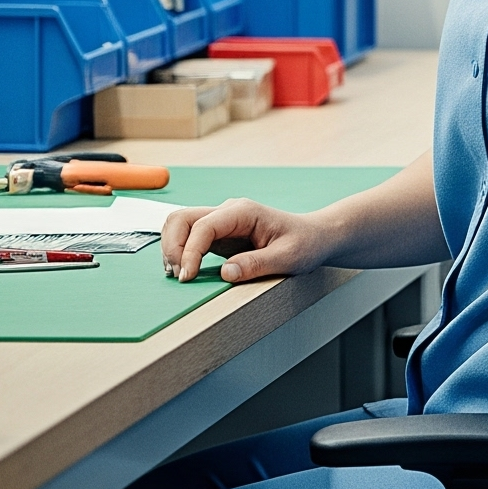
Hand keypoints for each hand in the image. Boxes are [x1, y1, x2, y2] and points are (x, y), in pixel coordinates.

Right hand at [161, 197, 339, 282]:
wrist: (315, 237)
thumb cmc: (306, 243)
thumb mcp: (289, 257)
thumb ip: (258, 264)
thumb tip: (226, 273)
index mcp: (244, 211)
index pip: (203, 226)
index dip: (190, 251)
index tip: (188, 276)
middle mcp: (228, 211)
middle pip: (181, 218)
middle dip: (172, 246)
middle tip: (180, 276)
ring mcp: (221, 221)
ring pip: (179, 225)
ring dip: (172, 248)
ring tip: (180, 274)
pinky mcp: (218, 234)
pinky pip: (188, 237)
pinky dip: (179, 252)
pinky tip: (184, 270)